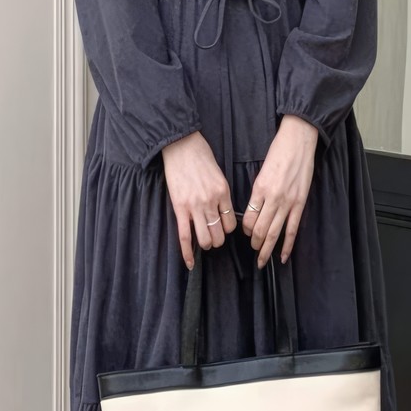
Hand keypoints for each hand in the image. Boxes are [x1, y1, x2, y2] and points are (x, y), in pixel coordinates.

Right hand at [162, 132, 237, 268]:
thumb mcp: (219, 175)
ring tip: (203, 241)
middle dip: (217, 239)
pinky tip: (190, 263)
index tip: (223, 226)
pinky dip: (187, 253)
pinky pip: (184, 237)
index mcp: (223, 193)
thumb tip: (223, 212)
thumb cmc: (200, 157)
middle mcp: (211, 202)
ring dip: (205, 244)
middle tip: (213, 236)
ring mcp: (194, 207)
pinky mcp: (179, 208)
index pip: (231, 223)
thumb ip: (221, 195)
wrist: (180, 146)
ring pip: (204, 239)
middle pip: (219, 234)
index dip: (228, 228)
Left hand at [243, 115, 318, 267]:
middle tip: (252, 250)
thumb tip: (255, 210)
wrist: (299, 142)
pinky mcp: (300, 203)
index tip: (245, 232)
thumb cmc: (279, 153)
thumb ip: (258, 192)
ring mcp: (288, 202)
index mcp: (260, 189)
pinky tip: (283, 256)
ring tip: (262, 260)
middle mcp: (273, 198)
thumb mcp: (262, 172)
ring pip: (274, 233)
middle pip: (259, 229)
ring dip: (266, 248)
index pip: (248, 218)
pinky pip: (292, 229)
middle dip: (254, 243)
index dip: (244, 229)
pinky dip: (287, 245)